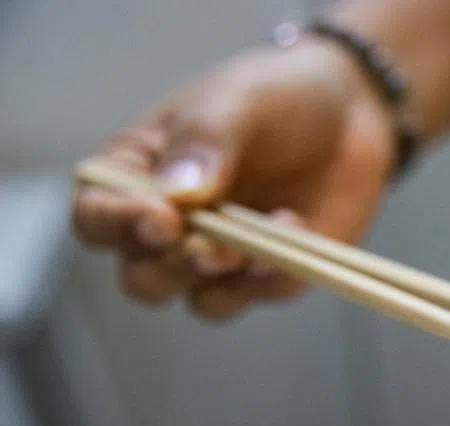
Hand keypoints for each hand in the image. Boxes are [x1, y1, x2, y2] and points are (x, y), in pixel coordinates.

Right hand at [72, 37, 393, 320]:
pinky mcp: (273, 273)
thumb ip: (203, 140)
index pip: (96, 217)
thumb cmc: (274, 95)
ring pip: (199, 301)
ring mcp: (224, 256)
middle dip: (170, 269)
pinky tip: (296, 222)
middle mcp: (174, 227)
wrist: (349, 109)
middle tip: (207, 244)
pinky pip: (263, 294)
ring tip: (249, 244)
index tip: (160, 216)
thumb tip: (179, 195)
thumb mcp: (234, 100)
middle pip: (142, 278)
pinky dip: (276, 272)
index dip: (116, 225)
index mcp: (138, 177)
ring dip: (221, 282)